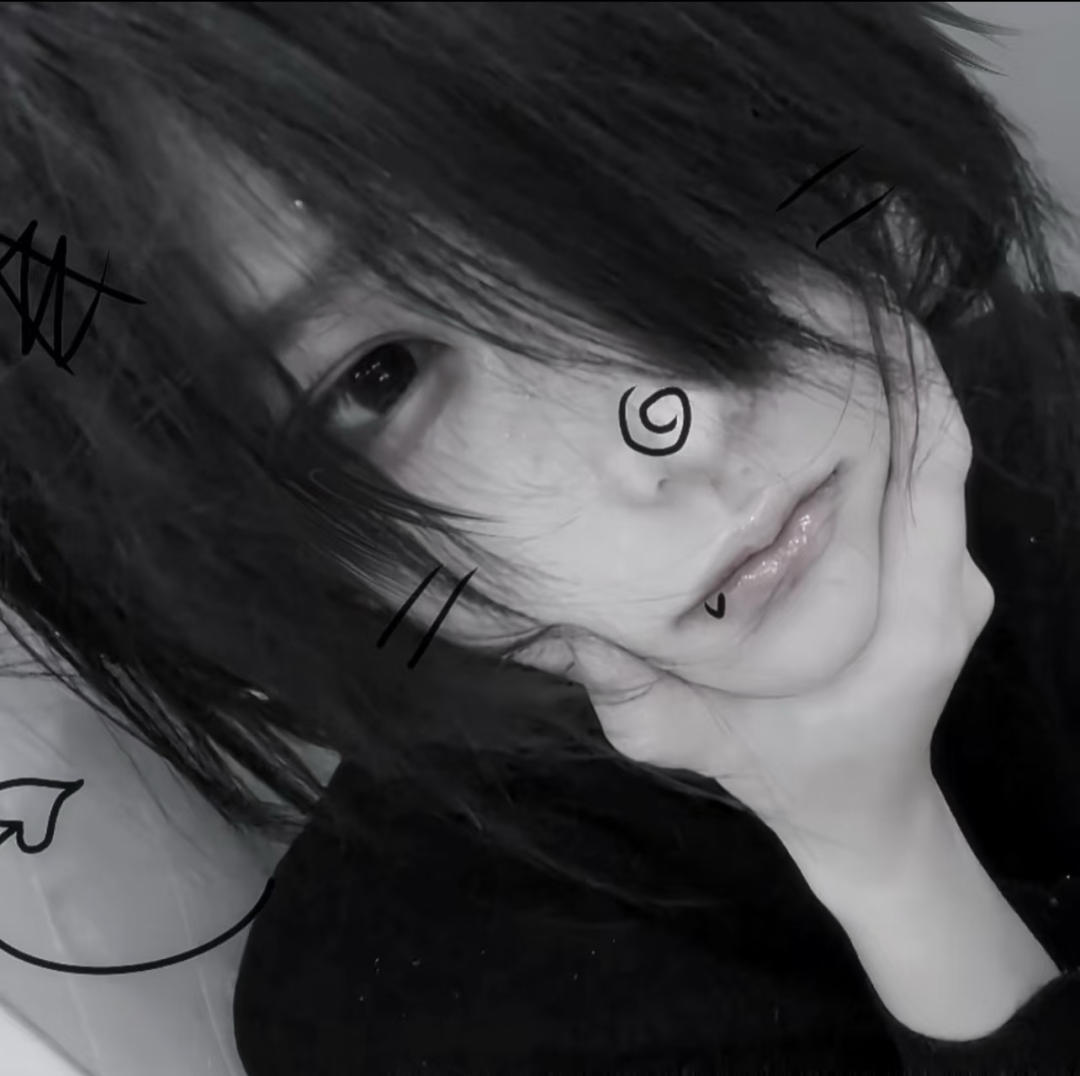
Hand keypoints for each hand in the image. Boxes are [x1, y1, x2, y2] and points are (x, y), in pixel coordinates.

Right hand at [550, 339, 994, 874]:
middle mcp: (947, 585)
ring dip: (884, 396)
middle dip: (885, 370)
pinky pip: (922, 485)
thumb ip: (627, 689)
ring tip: (812, 340)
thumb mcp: (686, 740)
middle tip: (806, 312)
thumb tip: (564, 613)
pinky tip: (821, 407)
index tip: (839, 324)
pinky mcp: (942, 571)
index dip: (898, 386)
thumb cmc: (782, 773)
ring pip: (930, 458)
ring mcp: (953, 576)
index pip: (927, 468)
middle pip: (934, 443)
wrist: (855, 807)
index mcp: (907, 622)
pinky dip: (885, 436)